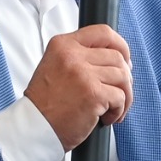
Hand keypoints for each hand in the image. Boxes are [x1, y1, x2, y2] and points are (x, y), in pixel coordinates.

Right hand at [25, 25, 132, 148]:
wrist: (34, 127)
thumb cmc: (45, 104)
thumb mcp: (55, 66)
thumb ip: (79, 57)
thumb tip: (117, 59)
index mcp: (63, 45)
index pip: (103, 33)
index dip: (120, 46)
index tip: (126, 59)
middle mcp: (72, 55)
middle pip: (117, 57)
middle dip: (125, 77)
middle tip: (119, 91)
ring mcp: (84, 74)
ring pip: (123, 77)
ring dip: (124, 96)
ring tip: (112, 108)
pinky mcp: (94, 94)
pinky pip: (120, 97)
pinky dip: (118, 110)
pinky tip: (106, 117)